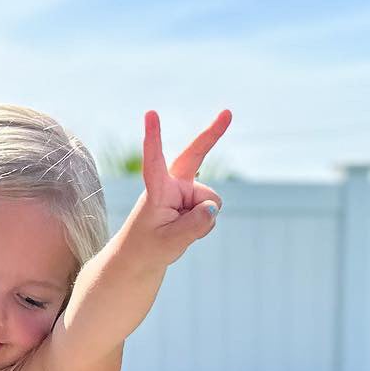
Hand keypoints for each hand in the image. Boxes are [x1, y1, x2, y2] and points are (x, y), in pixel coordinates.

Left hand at [117, 108, 230, 268]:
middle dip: (211, 135)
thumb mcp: (171, 242)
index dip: (153, 138)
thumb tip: (214, 207)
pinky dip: (206, 224)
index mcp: (156, 190)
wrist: (142, 258)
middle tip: (228, 113)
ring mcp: (183, 191)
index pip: (153, 161)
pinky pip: (212, 211)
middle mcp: (171, 185)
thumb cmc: (148, 248)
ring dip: (203, 220)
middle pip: (195, 156)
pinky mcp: (192, 201)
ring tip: (181, 232)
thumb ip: (195, 225)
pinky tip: (188, 228)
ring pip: (211, 202)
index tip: (150, 113)